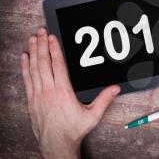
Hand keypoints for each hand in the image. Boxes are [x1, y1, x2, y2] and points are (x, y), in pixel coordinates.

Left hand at [20, 28, 120, 158]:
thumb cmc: (73, 130)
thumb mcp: (93, 115)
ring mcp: (38, 96)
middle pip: (44, 63)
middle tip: (41, 32)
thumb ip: (104, 99)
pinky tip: (25, 57)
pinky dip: (25, 67)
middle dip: (42, 45)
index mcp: (63, 92)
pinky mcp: (32, 101)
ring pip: (34, 69)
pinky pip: (27, 80)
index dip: (54, 49)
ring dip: (33, 52)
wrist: (56, 144)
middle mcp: (48, 92)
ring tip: (33, 39)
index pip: (57, 65)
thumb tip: (115, 88)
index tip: (52, 37)